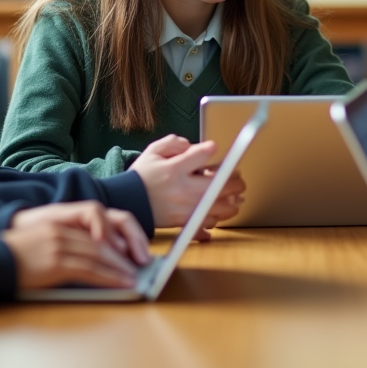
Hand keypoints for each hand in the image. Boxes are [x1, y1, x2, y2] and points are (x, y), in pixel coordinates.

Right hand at [2, 201, 149, 289]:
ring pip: (99, 256)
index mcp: (58, 223)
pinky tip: (118, 283)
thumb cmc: (13, 256)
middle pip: (100, 242)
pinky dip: (108, 277)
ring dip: (118, 268)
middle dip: (121, 256)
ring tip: (131, 277)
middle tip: (136, 266)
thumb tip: (88, 261)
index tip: (128, 251)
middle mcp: (61, 231)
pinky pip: (89, 270)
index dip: (115, 240)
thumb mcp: (40, 242)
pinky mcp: (56, 263)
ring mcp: (59, 246)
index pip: (94, 229)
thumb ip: (62, 245)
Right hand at [129, 135, 246, 238]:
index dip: (211, 149)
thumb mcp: (153, 152)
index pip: (201, 155)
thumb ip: (173, 143)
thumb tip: (192, 144)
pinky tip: (216, 213)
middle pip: (221, 183)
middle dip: (236, 180)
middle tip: (238, 178)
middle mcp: (183, 189)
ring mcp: (186, 208)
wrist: (128, 203)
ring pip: (221, 206)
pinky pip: (208, 224)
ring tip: (235, 196)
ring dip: (233, 201)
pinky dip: (216, 219)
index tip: (214, 148)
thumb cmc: (142, 177)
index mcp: (174, 169)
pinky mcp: (184, 222)